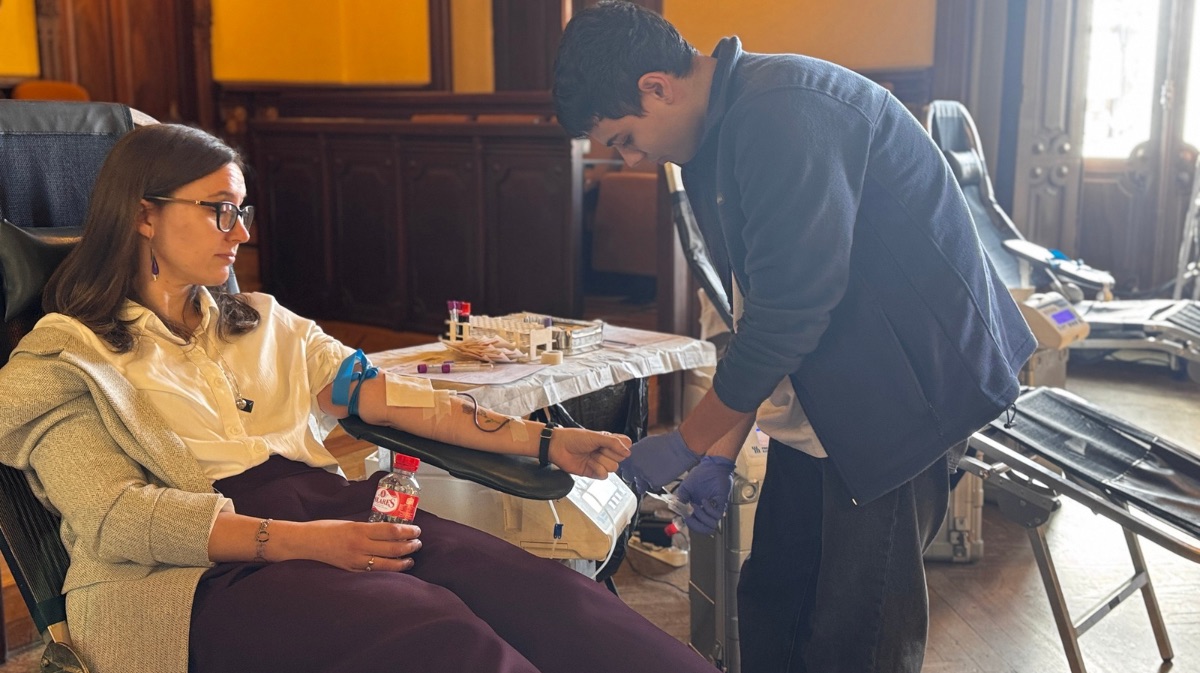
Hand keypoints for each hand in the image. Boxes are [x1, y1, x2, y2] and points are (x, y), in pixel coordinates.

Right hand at [285, 519, 422, 572]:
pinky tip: (395, 568)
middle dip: (410, 546)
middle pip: (393, 548)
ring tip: (411, 558)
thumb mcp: (349, 523)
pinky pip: (374, 572)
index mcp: (359, 530)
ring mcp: (355, 561)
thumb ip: (368, 528)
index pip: (391, 532)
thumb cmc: (325, 529)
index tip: (417, 530)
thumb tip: (390, 531)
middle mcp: (359, 546)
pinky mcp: (351, 571)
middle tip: (418, 543)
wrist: (304, 543)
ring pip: (387, 565)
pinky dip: (388, 570)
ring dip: (403, 561)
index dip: (408, 532)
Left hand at [549, 427, 631, 477]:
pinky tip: (590, 464)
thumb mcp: (596, 436)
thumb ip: (614, 443)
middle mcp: (605, 452)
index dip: (621, 446)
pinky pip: (604, 476)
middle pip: (620, 459)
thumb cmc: (574, 438)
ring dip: (601, 462)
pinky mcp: (593, 472)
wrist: (558, 447)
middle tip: (598, 449)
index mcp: (607, 441)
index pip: (625, 445)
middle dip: (609, 454)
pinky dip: (597, 470)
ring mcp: (599, 462)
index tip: (613, 444)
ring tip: (591, 456)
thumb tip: (628, 452)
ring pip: (613, 468)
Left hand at [617, 430, 699, 496]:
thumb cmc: (664, 444)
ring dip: (644, 483)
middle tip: (642, 472)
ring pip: (639, 486)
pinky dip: (656, 484)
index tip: (629, 469)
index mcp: (630, 457)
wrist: (679, 448)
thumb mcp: (643, 445)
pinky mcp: (654, 483)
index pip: (620, 468)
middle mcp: (634, 467)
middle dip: (634, 476)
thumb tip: (629, 459)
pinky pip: (652, 487)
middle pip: (628, 478)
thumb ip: (634, 454)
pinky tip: (661, 475)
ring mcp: (643, 476)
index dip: (625, 469)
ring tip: (652, 475)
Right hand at [676, 456, 735, 533]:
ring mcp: (715, 507)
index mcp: (699, 509)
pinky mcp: (721, 503)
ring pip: (711, 524)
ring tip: (696, 506)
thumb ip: (681, 499)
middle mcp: (708, 510)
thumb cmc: (701, 475)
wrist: (711, 466)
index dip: (691, 525)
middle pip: (705, 529)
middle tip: (689, 517)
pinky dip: (708, 509)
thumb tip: (677, 510)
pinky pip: (717, 514)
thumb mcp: (686, 488)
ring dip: (701, 517)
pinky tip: (704, 500)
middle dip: (696, 525)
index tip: (685, 518)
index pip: (697, 525)